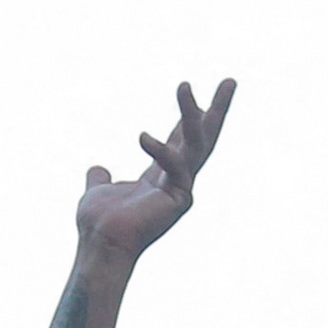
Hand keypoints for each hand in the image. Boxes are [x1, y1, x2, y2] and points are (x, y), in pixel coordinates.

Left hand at [70, 78, 237, 263]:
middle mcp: (177, 180)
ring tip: (183, 86)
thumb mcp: (98, 191)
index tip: (194, 91)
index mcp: (161, 176)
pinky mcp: (180, 199)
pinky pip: (176, 165)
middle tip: (230, 80)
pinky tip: (143, 137)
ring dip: (191, 114)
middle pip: (203, 138)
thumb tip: (97, 170)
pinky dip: (161, 150)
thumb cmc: (99, 225)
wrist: (100, 247)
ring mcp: (182, 189)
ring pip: (196, 144)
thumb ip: (100, 179)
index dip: (187, 115)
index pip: (180, 139)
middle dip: (217, 109)